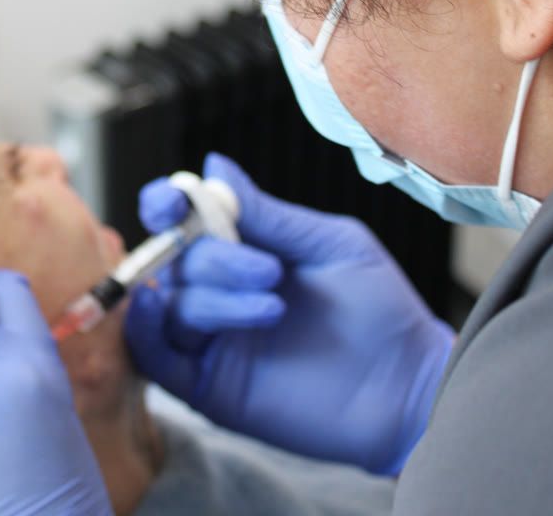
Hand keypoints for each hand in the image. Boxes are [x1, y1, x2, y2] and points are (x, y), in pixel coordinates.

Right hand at [126, 153, 453, 474]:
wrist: (407, 385)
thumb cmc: (378, 306)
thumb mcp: (326, 244)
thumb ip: (266, 213)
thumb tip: (213, 165)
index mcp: (242, 250)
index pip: (181, 221)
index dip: (166, 205)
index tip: (175, 201)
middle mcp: (218, 291)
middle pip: (175, 260)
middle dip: (214, 258)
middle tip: (270, 271)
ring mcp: (212, 339)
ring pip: (171, 305)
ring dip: (211, 298)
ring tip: (272, 307)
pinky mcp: (208, 388)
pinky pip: (154, 357)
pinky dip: (145, 330)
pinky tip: (162, 310)